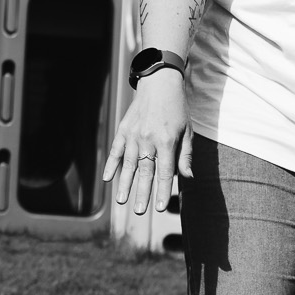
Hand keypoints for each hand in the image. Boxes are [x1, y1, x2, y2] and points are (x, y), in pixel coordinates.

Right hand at [102, 71, 191, 214]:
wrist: (159, 83)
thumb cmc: (177, 109)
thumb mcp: (188, 131)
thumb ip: (186, 155)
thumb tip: (188, 178)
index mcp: (167, 141)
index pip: (164, 172)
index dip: (162, 191)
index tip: (161, 208)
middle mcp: (148, 140)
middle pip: (145, 172)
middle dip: (142, 193)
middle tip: (139, 211)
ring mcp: (133, 135)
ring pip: (128, 164)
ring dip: (125, 183)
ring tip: (122, 200)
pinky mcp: (123, 130)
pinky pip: (116, 150)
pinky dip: (111, 164)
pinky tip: (107, 178)